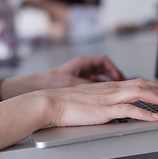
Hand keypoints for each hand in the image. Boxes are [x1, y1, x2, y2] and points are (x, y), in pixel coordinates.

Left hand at [0, 56, 124, 99]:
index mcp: (82, 63)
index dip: (114, 69)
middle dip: (113, 76)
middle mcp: (81, 67)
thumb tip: (106, 90)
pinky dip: (98, 89)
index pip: (104, 61)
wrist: (35, 88)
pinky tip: (100, 97)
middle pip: (103, 69)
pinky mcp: (75, 84)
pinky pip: (91, 84)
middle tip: (122, 85)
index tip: (120, 78)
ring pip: (97, 77)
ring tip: (114, 92)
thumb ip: (91, 86)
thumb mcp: (74, 84)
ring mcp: (78, 75)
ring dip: (106, 83)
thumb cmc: (50, 82)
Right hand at [46, 78, 157, 125]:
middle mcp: (112, 89)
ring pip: (141, 94)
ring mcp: (109, 99)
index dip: (155, 84)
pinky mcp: (104, 110)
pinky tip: (154, 117)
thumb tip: (113, 103)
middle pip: (144, 85)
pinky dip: (144, 113)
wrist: (51, 102)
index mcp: (109, 86)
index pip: (137, 82)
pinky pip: (128, 110)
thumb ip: (104, 98)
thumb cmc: (67, 101)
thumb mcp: (90, 97)